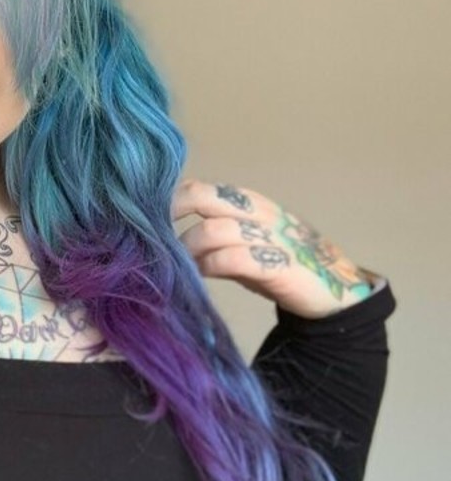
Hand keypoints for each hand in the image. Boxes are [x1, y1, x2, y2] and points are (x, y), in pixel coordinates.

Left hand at [171, 178, 377, 320]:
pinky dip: (210, 266)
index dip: (170, 201)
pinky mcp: (280, 265)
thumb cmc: (282, 266)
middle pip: (203, 197)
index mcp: (249, 203)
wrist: (335, 291)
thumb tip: (164, 243)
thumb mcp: (243, 246)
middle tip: (152, 238)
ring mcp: (271, 236)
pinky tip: (199, 276)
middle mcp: (258, 212)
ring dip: (188, 249)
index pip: (200, 188)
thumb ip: (211, 239)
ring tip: (175, 267)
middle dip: (171, 214)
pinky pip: (234, 258)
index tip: (146, 222)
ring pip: (214, 229)